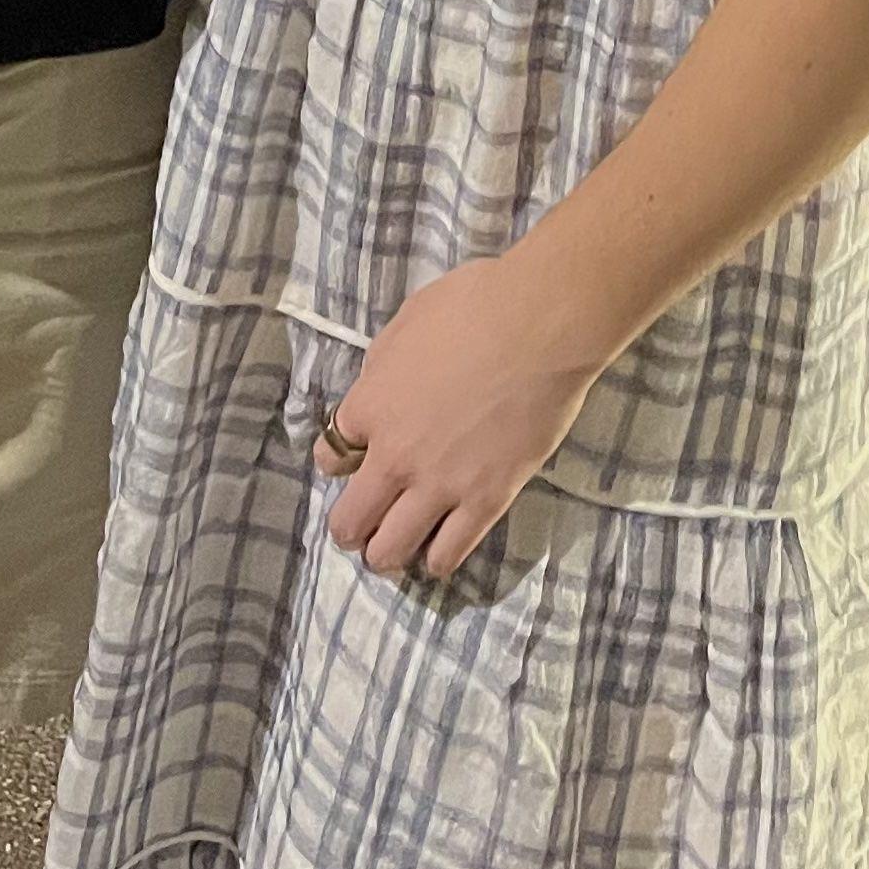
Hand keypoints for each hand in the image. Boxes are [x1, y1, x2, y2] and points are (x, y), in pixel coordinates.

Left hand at [311, 256, 609, 580]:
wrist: (538, 328)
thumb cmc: (473, 308)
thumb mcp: (406, 324)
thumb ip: (384, 367)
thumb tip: (380, 389)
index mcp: (370, 406)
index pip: (331, 456)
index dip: (338, 462)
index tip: (350, 462)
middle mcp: (393, 456)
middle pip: (351, 518)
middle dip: (350, 528)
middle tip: (358, 528)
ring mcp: (439, 485)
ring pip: (391, 550)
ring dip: (384, 554)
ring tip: (392, 551)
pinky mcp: (485, 502)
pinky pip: (448, 554)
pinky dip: (436, 560)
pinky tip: (436, 555)